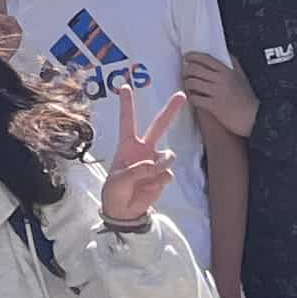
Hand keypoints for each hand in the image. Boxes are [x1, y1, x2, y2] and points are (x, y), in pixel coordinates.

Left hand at [101, 87, 177, 230]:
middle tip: (181, 94)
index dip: (127, 104)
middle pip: (159, 126)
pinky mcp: (163, 176)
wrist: (125, 211)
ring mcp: (155, 162)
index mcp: (127, 146)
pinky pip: (167, 174)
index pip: (127, 121)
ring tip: (147, 177)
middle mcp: (144, 150)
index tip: (125, 86)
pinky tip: (150, 187)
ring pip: (168, 156)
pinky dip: (159, 182)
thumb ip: (137, 170)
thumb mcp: (118, 180)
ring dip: (160, 166)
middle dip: (171, 110)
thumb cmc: (115, 192)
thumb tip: (157, 163)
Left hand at [177, 47, 258, 138]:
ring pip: (191, 83)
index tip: (186, 57)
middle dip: (186, 71)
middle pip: (194, 69)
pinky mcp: (214, 106)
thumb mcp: (242, 78)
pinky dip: (191, 98)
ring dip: (187, 85)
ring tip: (189, 87)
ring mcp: (217, 93)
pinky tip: (194, 99)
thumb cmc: (247, 98)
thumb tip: (227, 53)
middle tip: (185, 75)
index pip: (206, 58)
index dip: (193, 56)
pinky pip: (194, 99)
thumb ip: (234, 65)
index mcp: (227, 71)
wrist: (254, 117)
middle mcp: (221, 79)